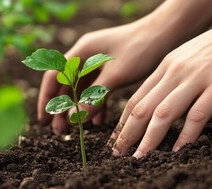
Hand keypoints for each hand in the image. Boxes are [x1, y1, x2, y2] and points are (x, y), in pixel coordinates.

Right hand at [38, 20, 175, 133]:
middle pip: (66, 84)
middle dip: (61, 108)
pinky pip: (97, 89)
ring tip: (75, 129)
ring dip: (77, 108)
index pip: (54, 75)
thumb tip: (74, 119)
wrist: (167, 33)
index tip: (44, 120)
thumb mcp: (115, 76)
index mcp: (82, 51)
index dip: (47, 98)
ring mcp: (99, 62)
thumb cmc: (140, 49)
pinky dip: (95, 104)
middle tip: (59, 131)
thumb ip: (93, 97)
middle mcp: (87, 55)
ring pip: (81, 89)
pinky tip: (97, 121)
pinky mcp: (112, 68)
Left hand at [110, 24, 211, 157]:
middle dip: (127, 134)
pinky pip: (197, 115)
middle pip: (143, 107)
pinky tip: (177, 151)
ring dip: (149, 139)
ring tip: (140, 158)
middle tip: (117, 154)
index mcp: (165, 67)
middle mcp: (175, 72)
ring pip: (164, 113)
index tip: (115, 140)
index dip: (123, 122)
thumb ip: (173, 79)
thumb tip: (162, 106)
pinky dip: (185, 136)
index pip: (136, 98)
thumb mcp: (187, 58)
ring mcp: (196, 79)